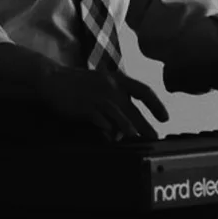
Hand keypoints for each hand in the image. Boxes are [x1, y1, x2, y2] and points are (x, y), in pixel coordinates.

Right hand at [39, 64, 168, 141]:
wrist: (52, 79)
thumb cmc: (77, 83)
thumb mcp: (101, 84)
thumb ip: (115, 101)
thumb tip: (123, 128)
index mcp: (117, 79)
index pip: (144, 91)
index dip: (156, 105)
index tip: (165, 118)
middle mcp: (111, 87)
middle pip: (133, 109)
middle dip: (145, 125)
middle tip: (155, 137)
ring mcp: (98, 97)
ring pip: (119, 115)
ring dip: (129, 129)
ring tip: (136, 140)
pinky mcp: (85, 106)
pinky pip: (100, 121)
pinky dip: (107, 130)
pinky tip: (111, 139)